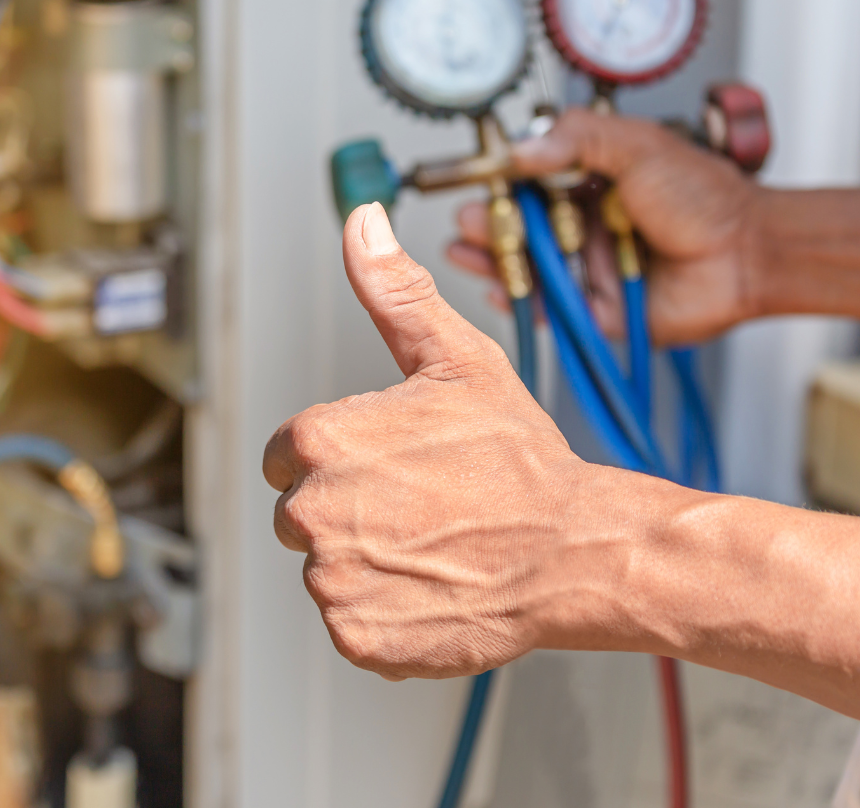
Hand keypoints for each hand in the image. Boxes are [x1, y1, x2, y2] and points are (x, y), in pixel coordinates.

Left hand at [262, 202, 604, 680]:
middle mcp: (312, 513)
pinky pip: (350, 620)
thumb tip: (362, 223)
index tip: (389, 465)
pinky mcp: (357, 636)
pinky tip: (430, 585)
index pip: (285, 456)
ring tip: (431, 543)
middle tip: (419, 504)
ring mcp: (333, 581)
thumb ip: (393, 291)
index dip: (339, 458)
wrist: (574, 551)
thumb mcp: (455, 359)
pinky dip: (383, 610)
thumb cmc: (519, 460)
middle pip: (300, 513)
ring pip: (326, 568)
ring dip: (367, 561)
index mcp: (318, 443)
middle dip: (347, 509)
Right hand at [448, 108, 763, 344]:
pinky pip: (547, 309)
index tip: (475, 181)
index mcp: (590, 184)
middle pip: (519, 228)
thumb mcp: (637, 145)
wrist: (747, 253)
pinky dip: (518, 302)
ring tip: (464, 250)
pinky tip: (496, 287)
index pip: (530, 182)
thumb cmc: (705, 197)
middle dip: (485, 225)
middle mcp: (583, 226)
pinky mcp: (594, 310)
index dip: (500, 184)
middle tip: (465, 220)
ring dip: (492, 260)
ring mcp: (586, 269)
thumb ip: (578, 139)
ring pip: (527, 268)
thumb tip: (520, 149)